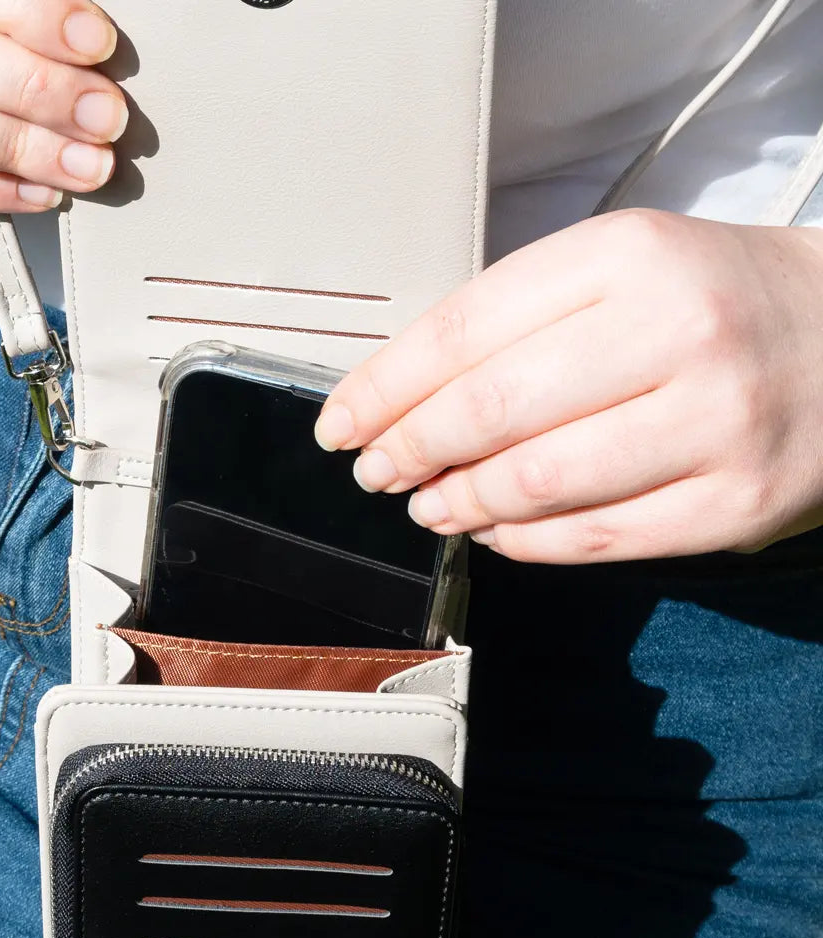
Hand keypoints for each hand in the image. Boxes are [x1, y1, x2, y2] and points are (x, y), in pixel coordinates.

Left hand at [316, 210, 822, 562]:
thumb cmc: (712, 303)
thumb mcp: (618, 269)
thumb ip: (513, 322)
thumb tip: (398, 401)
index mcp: (630, 256)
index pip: (463, 331)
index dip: (383, 389)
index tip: (340, 424)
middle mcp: (677, 332)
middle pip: (489, 411)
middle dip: (409, 452)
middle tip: (377, 471)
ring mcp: (714, 424)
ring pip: (535, 484)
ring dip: (458, 505)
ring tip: (430, 506)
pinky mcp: (734, 504)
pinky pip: (593, 539)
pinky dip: (523, 543)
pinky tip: (496, 531)